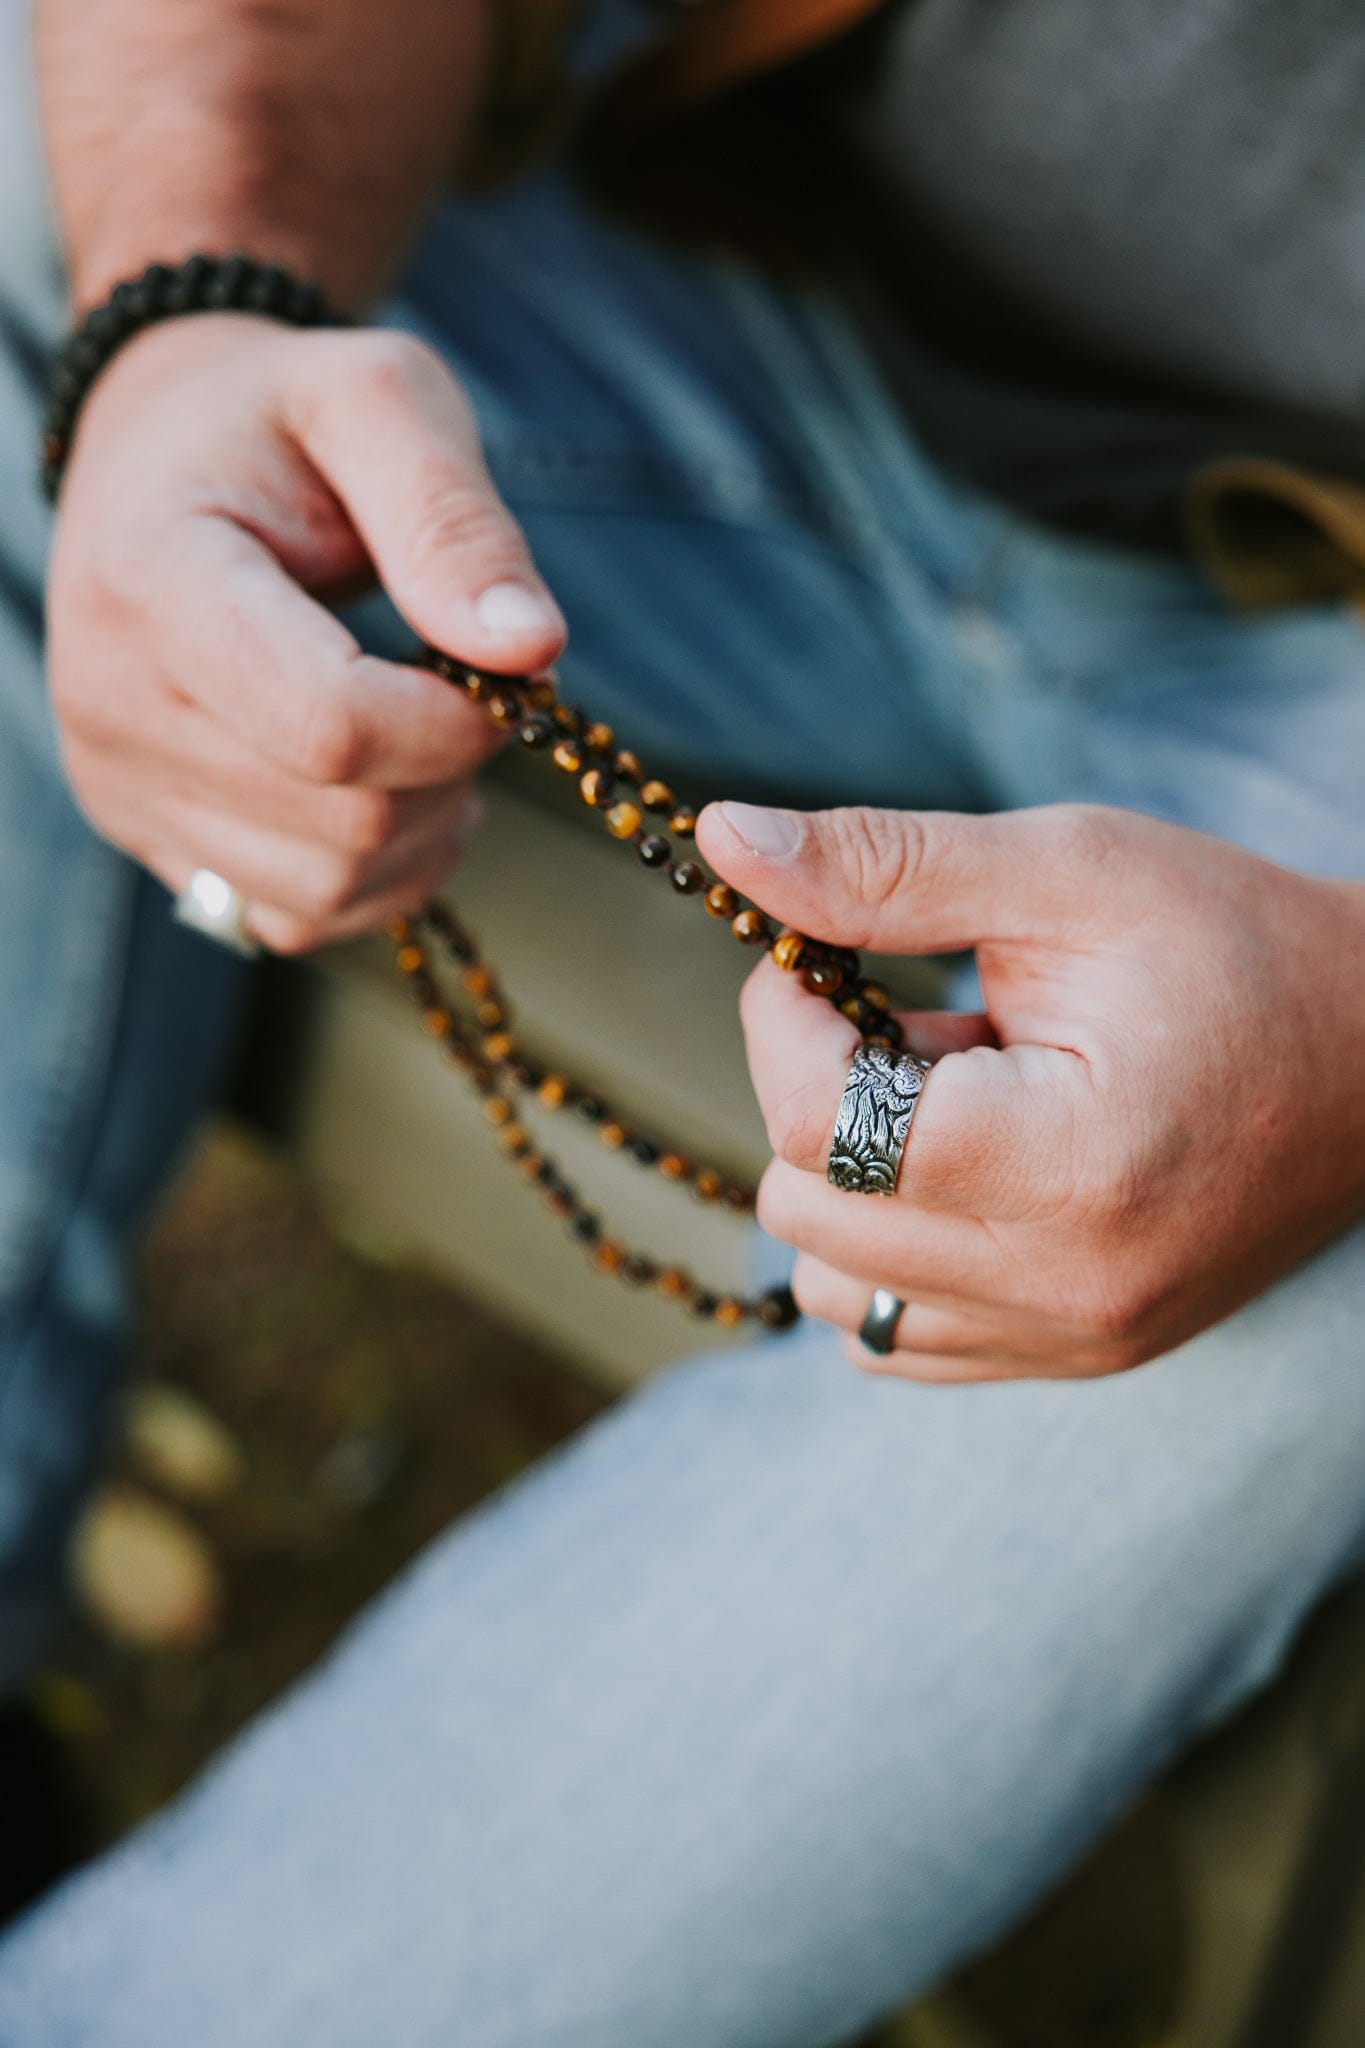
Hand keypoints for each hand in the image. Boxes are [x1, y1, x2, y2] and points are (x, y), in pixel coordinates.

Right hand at [48, 313, 565, 951]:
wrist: (161, 452)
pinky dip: (376, 875)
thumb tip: (529, 650)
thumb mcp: (381, 399)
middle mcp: (111, 703)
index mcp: (151, 581)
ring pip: (326, 890)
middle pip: (342, 824)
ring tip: (426, 728)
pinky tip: (390, 788)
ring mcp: (121, 784)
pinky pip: (294, 917)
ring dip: (421, 830)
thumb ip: (454, 520)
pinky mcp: (149, 835)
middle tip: (465, 685)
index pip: (330, 728)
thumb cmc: (279, 419)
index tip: (500, 666)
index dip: (453, 723)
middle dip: (447, 770)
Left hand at [696, 800, 1364, 1380]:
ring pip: (833, 1291)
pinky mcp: (1074, 1355)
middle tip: (910, 1022)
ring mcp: (1072, 1337)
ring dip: (845, 1183)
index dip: (780, 1022)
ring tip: (951, 1099)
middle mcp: (1068, 1284)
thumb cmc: (1235, 944)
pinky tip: (961, 1170)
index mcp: (1072, 1164)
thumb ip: (884, 865)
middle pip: (806, 1214)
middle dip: (815, 1096)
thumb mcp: (1066, 871)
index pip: (815, 1126)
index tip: (818, 961)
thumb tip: (721, 839)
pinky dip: (887, 1251)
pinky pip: (895, 1339)